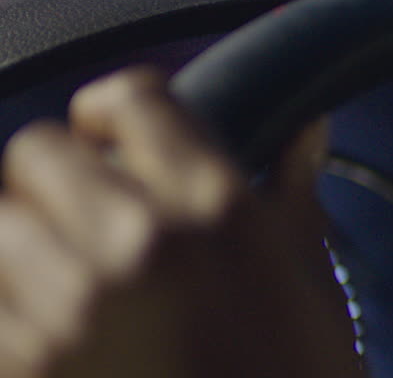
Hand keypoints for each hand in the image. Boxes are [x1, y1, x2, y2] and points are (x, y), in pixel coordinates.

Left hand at [0, 68, 361, 377]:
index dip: (113, 111)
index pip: (130, 96)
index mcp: (218, 208)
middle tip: (81, 218)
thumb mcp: (309, 286)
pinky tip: (53, 339)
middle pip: (37, 153)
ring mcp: (71, 312)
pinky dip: (11, 317)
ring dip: (20, 252)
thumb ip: (291, 198)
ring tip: (59, 288)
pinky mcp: (25, 372)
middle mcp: (140, 243)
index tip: (114, 138)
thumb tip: (305, 130)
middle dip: (54, 179)